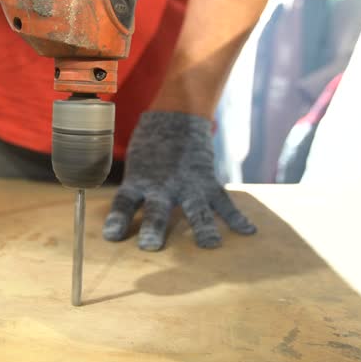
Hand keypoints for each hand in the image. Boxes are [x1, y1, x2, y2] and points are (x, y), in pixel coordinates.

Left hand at [103, 111, 255, 250]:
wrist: (176, 115)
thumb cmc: (151, 146)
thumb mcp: (135, 166)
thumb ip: (135, 191)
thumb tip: (122, 222)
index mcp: (139, 181)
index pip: (124, 203)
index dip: (118, 219)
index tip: (112, 236)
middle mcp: (162, 186)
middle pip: (157, 210)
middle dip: (153, 228)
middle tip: (150, 246)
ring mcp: (188, 184)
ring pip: (196, 209)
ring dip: (202, 228)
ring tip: (210, 244)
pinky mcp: (207, 181)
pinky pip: (224, 202)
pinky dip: (237, 218)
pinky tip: (249, 232)